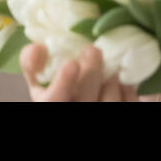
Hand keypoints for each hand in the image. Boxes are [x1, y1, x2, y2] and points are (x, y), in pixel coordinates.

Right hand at [21, 42, 139, 101]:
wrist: (81, 98)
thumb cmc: (59, 87)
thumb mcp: (39, 78)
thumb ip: (32, 61)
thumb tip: (37, 48)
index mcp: (51, 104)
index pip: (53, 101)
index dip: (62, 84)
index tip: (71, 63)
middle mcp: (75, 110)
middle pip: (85, 99)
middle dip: (91, 72)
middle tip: (92, 50)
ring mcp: (98, 112)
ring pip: (109, 100)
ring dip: (110, 78)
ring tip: (107, 66)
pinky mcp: (121, 109)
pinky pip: (128, 99)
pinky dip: (126, 85)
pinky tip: (119, 77)